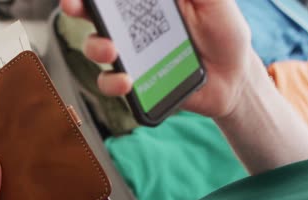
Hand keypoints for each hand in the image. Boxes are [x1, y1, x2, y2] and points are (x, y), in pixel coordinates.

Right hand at [60, 0, 255, 117]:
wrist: (234, 80)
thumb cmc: (226, 34)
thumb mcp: (215, 3)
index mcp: (151, 1)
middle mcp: (135, 26)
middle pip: (97, 14)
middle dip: (78, 7)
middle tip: (73, 5)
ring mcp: (133, 54)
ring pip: (97, 48)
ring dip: (95, 47)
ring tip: (110, 51)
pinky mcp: (135, 82)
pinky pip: (112, 83)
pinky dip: (112, 82)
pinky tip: (127, 81)